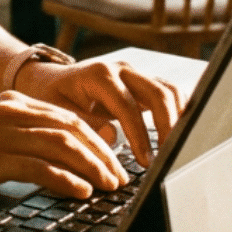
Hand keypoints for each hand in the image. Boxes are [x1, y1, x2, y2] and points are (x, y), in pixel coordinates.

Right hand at [0, 91, 127, 199]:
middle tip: (119, 177)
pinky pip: (40, 167)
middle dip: (102, 154)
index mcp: (12, 102)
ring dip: (92, 167)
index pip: (67, 117)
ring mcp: (3, 133)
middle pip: (72, 128)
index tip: (111, 159)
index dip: (95, 138)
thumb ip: (16, 134)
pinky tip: (80, 192)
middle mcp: (12, 111)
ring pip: (63, 145)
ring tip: (109, 186)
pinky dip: (66, 180)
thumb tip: (48, 156)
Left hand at [14, 60, 181, 166]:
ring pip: (169, 90)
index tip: (145, 162)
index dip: (140, 135)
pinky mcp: (143, 83)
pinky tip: (181, 133)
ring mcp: (135, 74)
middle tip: (170, 157)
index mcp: (99, 74)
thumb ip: (83, 123)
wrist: (49, 80)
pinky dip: (180, 111)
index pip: (128, 106)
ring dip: (179, 118)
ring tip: (178, 148)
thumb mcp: (58, 112)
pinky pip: (169, 93)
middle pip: (158, 93)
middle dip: (168, 126)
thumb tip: (112, 136)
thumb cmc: (51, 97)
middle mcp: (122, 69)